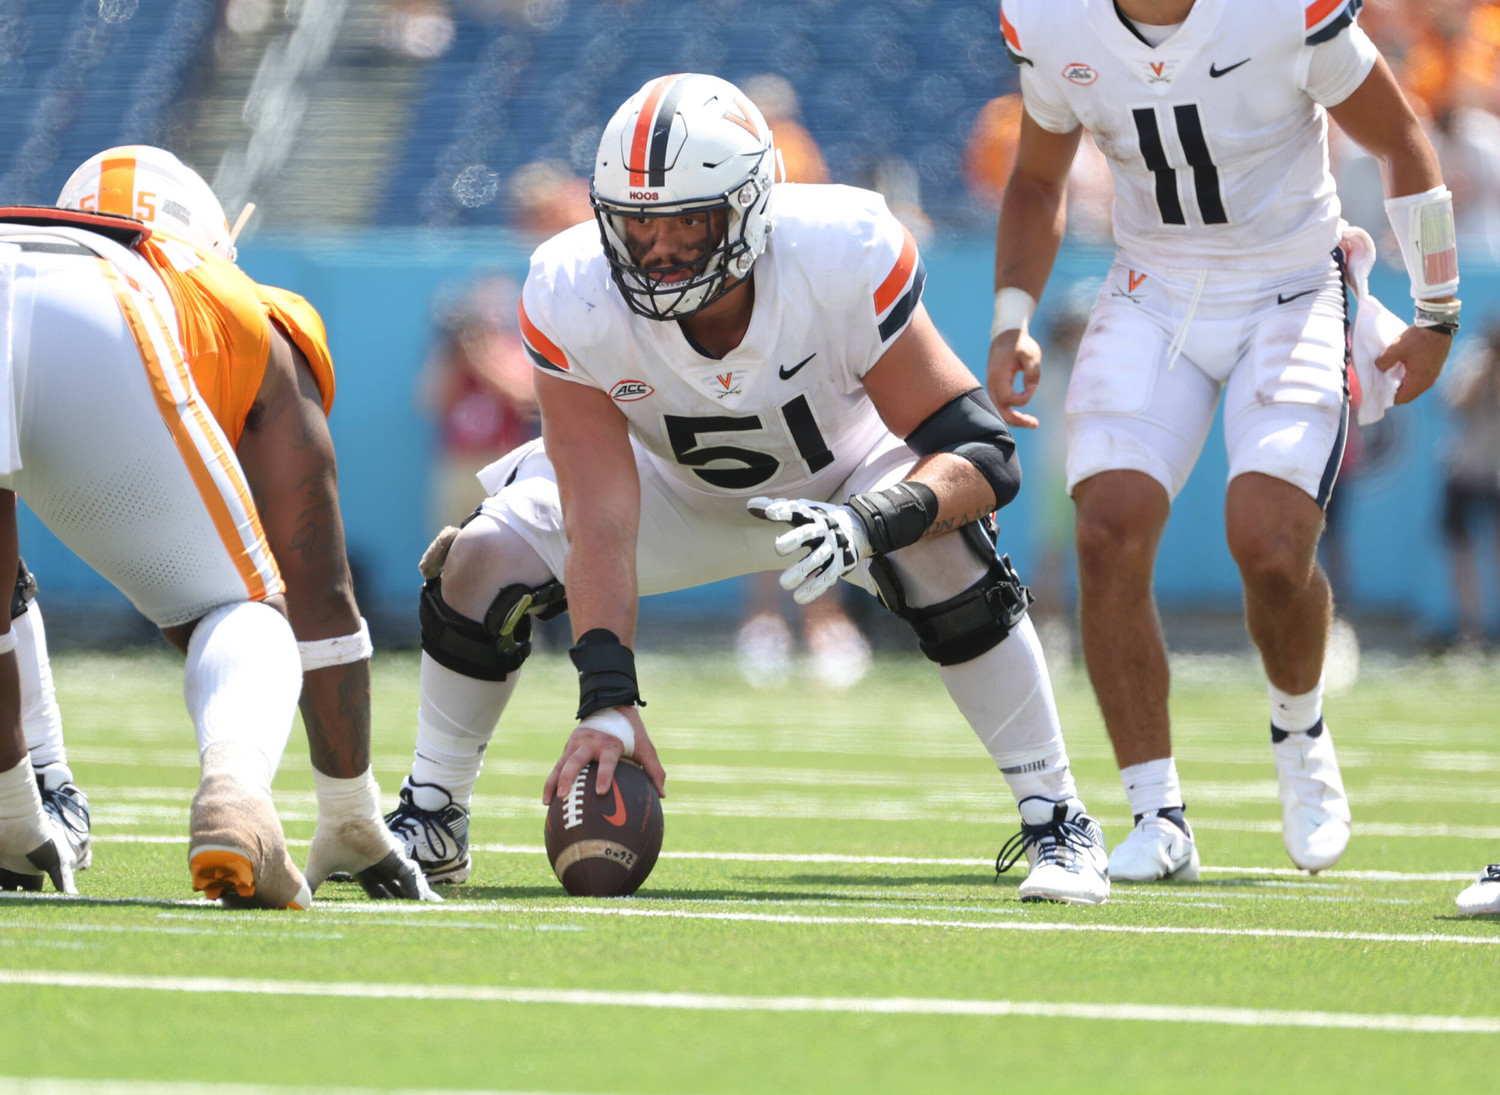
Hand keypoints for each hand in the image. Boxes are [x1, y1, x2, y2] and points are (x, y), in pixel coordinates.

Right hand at [543, 706, 664, 804]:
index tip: (601, 792)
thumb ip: (654, 770)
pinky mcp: (568, 748)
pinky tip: (546, 800)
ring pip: (561, 763)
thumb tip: (662, 794)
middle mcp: (590, 743)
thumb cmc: (631, 733)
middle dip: (568, 777)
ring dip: (553, 782)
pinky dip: (551, 781)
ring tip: (548, 802)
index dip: (604, 775)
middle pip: (576, 761)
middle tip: (565, 795)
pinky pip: (557, 766)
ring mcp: (576, 744)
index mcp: (610, 743)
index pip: (606, 760)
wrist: (611, 706)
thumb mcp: (645, 747)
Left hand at [747, 497, 870, 603]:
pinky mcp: (840, 565)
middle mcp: (824, 529)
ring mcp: (833, 547)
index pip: (797, 510)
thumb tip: (750, 505)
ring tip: (783, 583)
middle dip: (794, 539)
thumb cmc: (819, 520)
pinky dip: (813, 589)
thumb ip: (777, 508)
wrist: (859, 528)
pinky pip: (827, 578)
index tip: (770, 513)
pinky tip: (798, 598)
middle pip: (809, 533)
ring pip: (817, 559)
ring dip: (801, 571)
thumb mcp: (803, 510)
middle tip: (778, 548)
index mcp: (812, 515)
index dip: (784, 510)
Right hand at [986, 329, 1042, 428]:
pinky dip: (1010, 412)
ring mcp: (991, 386)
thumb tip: (1030, 389)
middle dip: (1017, 420)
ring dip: (1014, 418)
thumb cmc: (1020, 344)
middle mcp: (991, 383)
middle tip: (1035, 424)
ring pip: (998, 410)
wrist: (1006, 335)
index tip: (1032, 387)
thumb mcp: (1031, 354)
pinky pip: (999, 405)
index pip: (1008, 398)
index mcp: (999, 375)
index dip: (1023, 398)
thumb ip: (1032, 372)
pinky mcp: (995, 387)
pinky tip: (1022, 414)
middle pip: (999, 410)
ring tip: (1032, 422)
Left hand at [1377, 325, 1452, 404]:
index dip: (1388, 396)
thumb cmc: (1418, 338)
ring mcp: (1433, 375)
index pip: (1401, 399)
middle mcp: (1428, 382)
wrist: (1438, 325)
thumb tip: (1379, 368)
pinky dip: (1410, 376)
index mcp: (1419, 381)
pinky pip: (1419, 378)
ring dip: (1403, 382)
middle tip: (1383, 381)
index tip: (1378, 388)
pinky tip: (1402, 366)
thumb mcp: (1395, 350)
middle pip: (1408, 394)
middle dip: (1395, 390)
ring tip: (1391, 373)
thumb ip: (1384, 362)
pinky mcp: (1434, 367)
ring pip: (1414, 386)